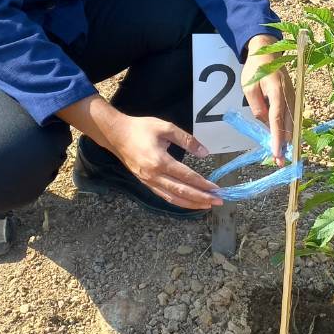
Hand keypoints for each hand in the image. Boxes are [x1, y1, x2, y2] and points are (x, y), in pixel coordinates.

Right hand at [67, 97, 223, 210]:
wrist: (115, 134)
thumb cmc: (141, 128)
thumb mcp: (165, 127)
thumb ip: (186, 139)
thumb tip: (204, 153)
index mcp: (160, 161)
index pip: (187, 176)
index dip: (203, 184)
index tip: (216, 188)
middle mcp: (154, 175)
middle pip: (182, 192)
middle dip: (201, 198)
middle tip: (218, 201)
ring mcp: (148, 181)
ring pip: (173, 198)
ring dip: (191, 203)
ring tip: (206, 206)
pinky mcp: (145, 183)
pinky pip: (164, 196)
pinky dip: (178, 202)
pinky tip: (188, 203)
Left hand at [242, 34, 293, 162]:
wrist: (267, 52)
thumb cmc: (255, 69)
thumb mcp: (249, 87)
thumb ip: (257, 106)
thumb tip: (265, 122)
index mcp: (277, 92)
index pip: (277, 120)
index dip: (278, 138)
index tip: (277, 153)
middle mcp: (289, 96)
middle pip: (289, 125)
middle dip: (285, 145)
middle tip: (280, 162)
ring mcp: (293, 97)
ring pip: (293, 123)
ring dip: (289, 140)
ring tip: (284, 156)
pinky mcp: (293, 98)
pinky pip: (293, 117)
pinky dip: (290, 130)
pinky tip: (287, 141)